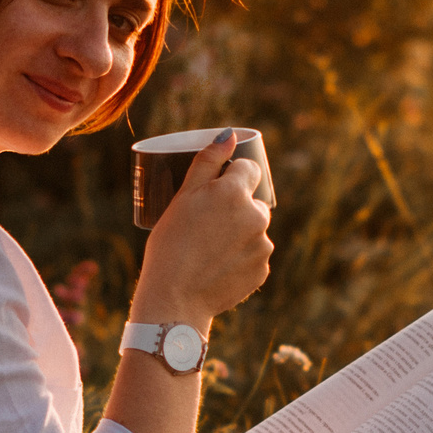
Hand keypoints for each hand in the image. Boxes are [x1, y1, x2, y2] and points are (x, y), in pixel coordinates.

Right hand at [131, 131, 272, 327]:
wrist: (174, 298)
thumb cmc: (170, 245)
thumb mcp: (182, 197)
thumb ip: (208, 162)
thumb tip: (230, 135)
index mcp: (235, 193)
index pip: (249, 169)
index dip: (233, 176)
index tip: (218, 188)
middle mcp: (256, 216)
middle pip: (252, 201)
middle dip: (235, 207)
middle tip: (206, 224)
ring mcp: (263, 245)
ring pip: (254, 229)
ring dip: (239, 232)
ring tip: (210, 248)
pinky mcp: (263, 270)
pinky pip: (255, 255)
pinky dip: (241, 257)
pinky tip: (218, 265)